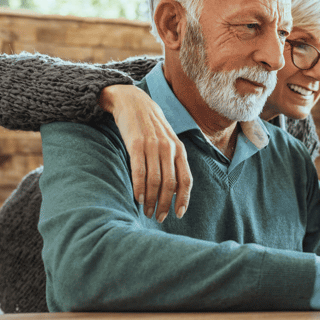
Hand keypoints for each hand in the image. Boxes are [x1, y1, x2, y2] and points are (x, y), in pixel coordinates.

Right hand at [99, 85, 191, 221]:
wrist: (133, 102)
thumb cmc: (152, 127)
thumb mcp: (168, 141)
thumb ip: (173, 161)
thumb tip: (175, 189)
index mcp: (179, 149)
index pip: (186, 180)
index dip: (183, 199)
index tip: (178, 214)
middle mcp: (169, 148)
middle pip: (170, 184)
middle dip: (165, 204)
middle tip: (159, 218)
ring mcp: (152, 146)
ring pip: (155, 181)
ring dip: (151, 200)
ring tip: (147, 211)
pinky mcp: (136, 144)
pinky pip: (139, 171)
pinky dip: (139, 187)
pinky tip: (138, 198)